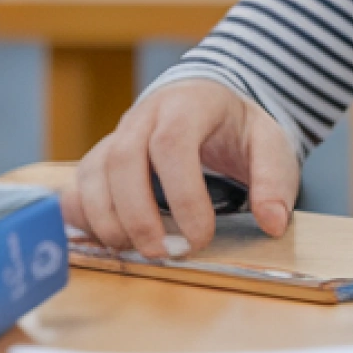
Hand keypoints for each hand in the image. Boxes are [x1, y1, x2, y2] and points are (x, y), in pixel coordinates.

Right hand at [62, 79, 299, 257]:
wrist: (211, 99)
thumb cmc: (239, 125)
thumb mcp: (272, 143)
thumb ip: (274, 180)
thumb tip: (273, 223)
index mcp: (187, 104)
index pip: (172, 143)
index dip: (182, 195)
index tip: (200, 237)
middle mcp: (144, 116)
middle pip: (122, 159)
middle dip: (136, 214)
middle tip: (161, 253)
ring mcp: (117, 135)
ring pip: (93, 173)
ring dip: (107, 220)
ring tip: (139, 252)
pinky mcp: (102, 159)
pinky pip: (78, 186)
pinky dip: (85, 218)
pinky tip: (111, 242)